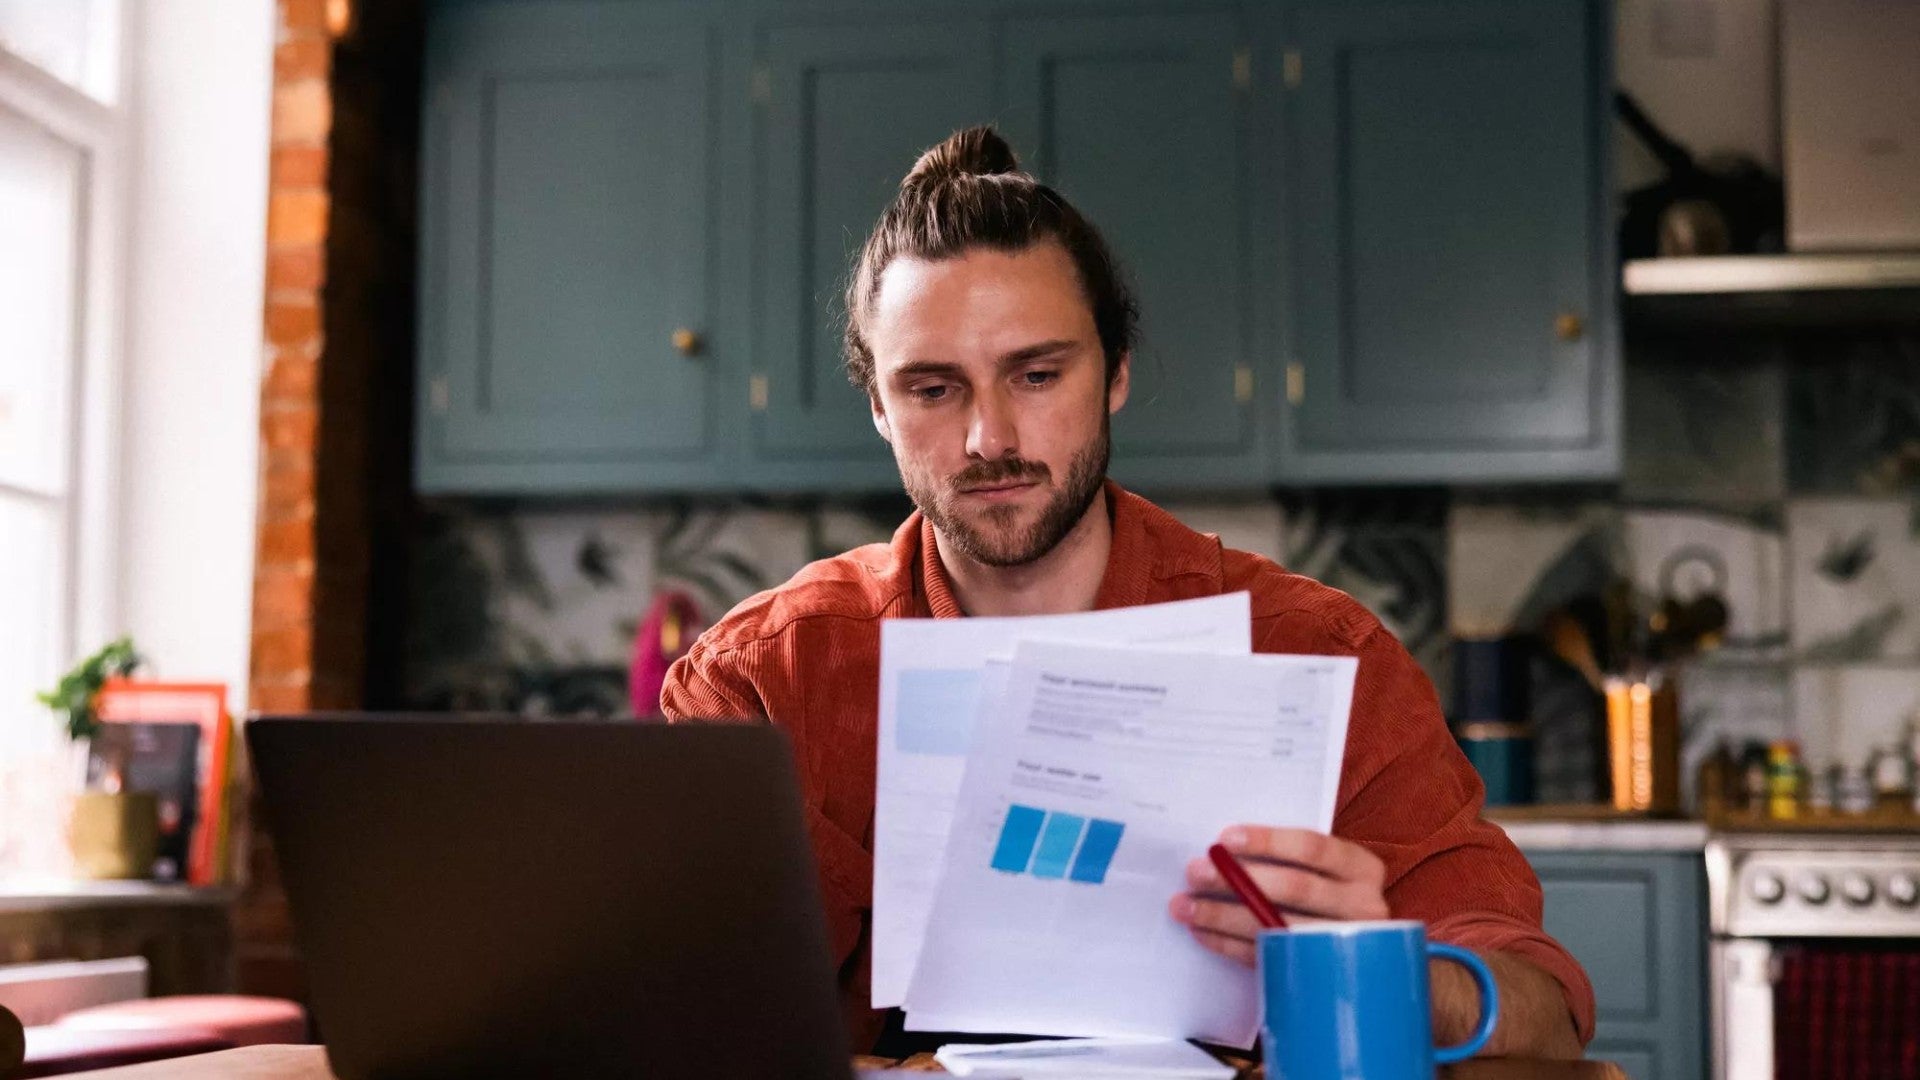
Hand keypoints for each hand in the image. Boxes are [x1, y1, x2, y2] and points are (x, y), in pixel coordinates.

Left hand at [1167, 825, 1388, 965]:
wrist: (1354, 949)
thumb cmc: (1324, 890)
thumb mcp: (1322, 867)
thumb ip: (1286, 855)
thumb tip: (1223, 845)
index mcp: (1362, 869)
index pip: (1313, 848)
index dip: (1268, 841)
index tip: (1225, 838)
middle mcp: (1362, 907)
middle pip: (1294, 888)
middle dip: (1239, 879)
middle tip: (1196, 871)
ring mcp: (1339, 945)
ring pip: (1276, 926)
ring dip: (1223, 915)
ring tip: (1185, 905)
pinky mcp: (1314, 974)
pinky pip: (1266, 958)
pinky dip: (1228, 944)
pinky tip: (1201, 932)